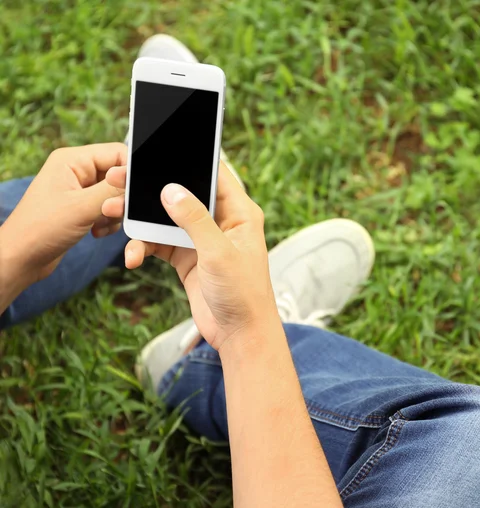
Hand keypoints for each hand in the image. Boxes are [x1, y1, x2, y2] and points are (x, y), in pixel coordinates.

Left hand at [0, 144, 127, 284]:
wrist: (22, 259)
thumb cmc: (41, 229)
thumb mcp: (83, 207)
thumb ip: (113, 189)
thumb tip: (136, 176)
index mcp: (72, 160)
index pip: (117, 153)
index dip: (129, 172)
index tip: (133, 195)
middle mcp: (77, 171)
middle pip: (118, 176)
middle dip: (120, 198)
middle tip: (110, 213)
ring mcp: (80, 190)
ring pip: (116, 195)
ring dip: (114, 213)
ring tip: (98, 224)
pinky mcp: (83, 208)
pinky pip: (109, 209)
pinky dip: (108, 222)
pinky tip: (95, 231)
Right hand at [103, 162, 279, 350]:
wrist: (239, 335)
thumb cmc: (243, 294)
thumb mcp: (219, 253)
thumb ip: (194, 220)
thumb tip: (170, 189)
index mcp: (240, 212)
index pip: (214, 175)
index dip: (189, 161)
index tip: (156, 151)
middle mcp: (220, 221)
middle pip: (182, 194)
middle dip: (151, 189)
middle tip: (120, 180)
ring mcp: (202, 239)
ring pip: (165, 218)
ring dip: (140, 218)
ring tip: (112, 213)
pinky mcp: (187, 257)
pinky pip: (159, 243)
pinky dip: (143, 247)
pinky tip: (131, 257)